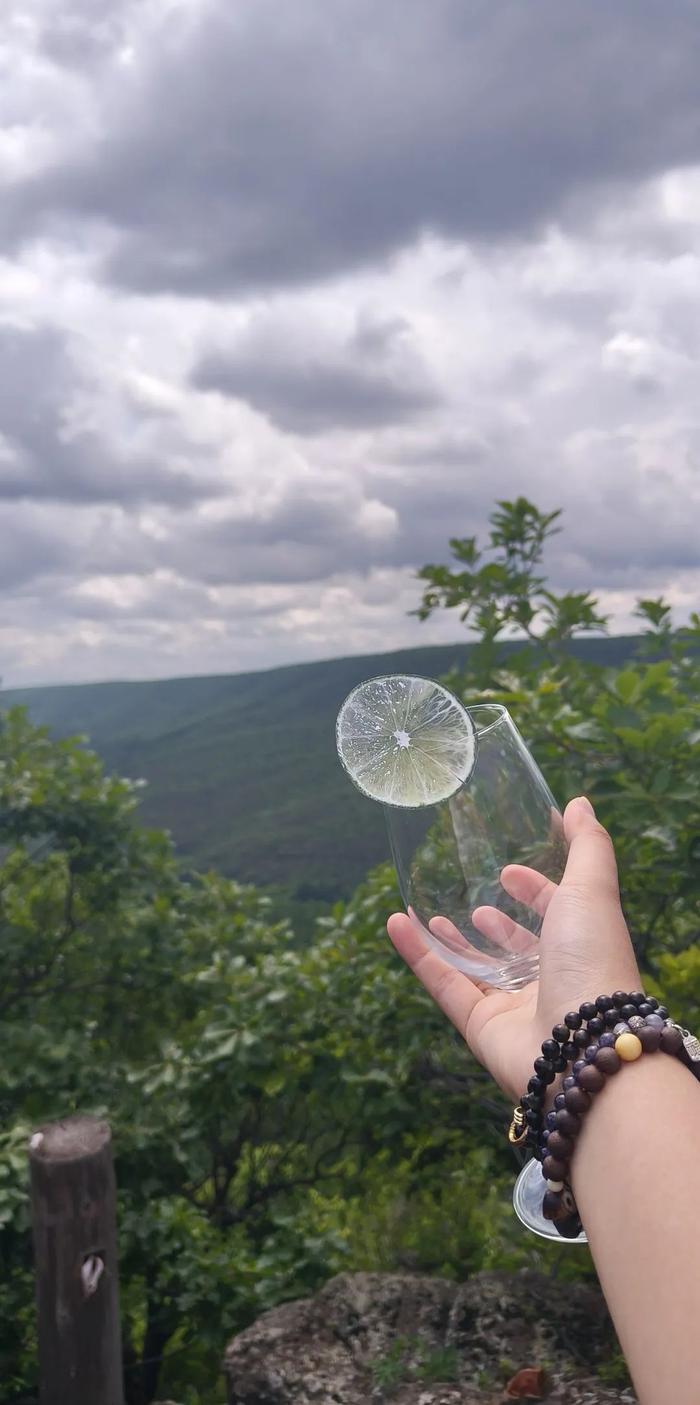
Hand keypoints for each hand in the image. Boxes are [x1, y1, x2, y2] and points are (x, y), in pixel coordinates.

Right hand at [386, 796, 640, 1103]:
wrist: (581, 1044)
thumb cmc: (592, 961)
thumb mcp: (593, 890)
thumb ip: (587, 846)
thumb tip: (580, 802)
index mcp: (581, 947)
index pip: (556, 914)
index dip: (536, 891)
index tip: (509, 872)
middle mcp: (550, 978)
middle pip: (517, 948)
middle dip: (495, 924)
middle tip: (474, 901)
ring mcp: (514, 1005)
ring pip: (476, 969)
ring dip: (452, 940)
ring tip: (429, 911)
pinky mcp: (479, 1025)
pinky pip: (444, 984)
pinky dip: (419, 955)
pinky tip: (396, 923)